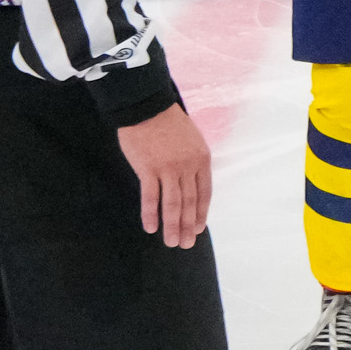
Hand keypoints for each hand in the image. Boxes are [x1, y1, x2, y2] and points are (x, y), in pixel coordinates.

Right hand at [114, 101, 209, 246]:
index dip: (200, 213)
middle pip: (189, 202)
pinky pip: (150, 197)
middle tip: (185, 244)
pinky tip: (151, 227)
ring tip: (171, 242)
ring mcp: (168, 168)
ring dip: (171, 226)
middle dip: (187, 226)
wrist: (146, 105)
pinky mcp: (148, 168)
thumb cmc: (167, 122)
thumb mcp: (192, 139)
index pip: (204, 193)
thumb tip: (191, 184)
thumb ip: (194, 161)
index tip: (197, 229)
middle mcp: (187, 166)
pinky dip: (151, 214)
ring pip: (172, 204)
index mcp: (201, 159)